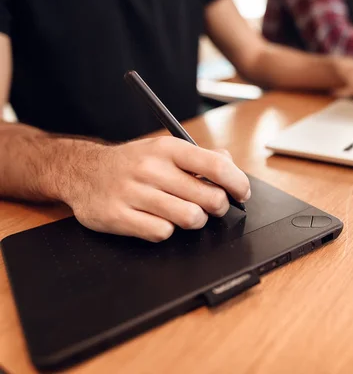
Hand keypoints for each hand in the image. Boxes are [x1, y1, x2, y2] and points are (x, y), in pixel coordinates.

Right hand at [60, 137, 250, 241]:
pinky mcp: (118, 216)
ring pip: (189, 218)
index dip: (237, 183)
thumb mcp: (163, 149)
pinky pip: (162, 233)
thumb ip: (199, 158)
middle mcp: (151, 168)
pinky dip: (167, 231)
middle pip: (208, 197)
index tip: (242, 194)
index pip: (216, 166)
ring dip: (194, 221)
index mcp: (167, 148)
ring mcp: (133, 193)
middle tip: (211, 207)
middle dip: (217, 207)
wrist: (81, 172)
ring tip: (185, 214)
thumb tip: (231, 166)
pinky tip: (158, 220)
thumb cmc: (132, 163)